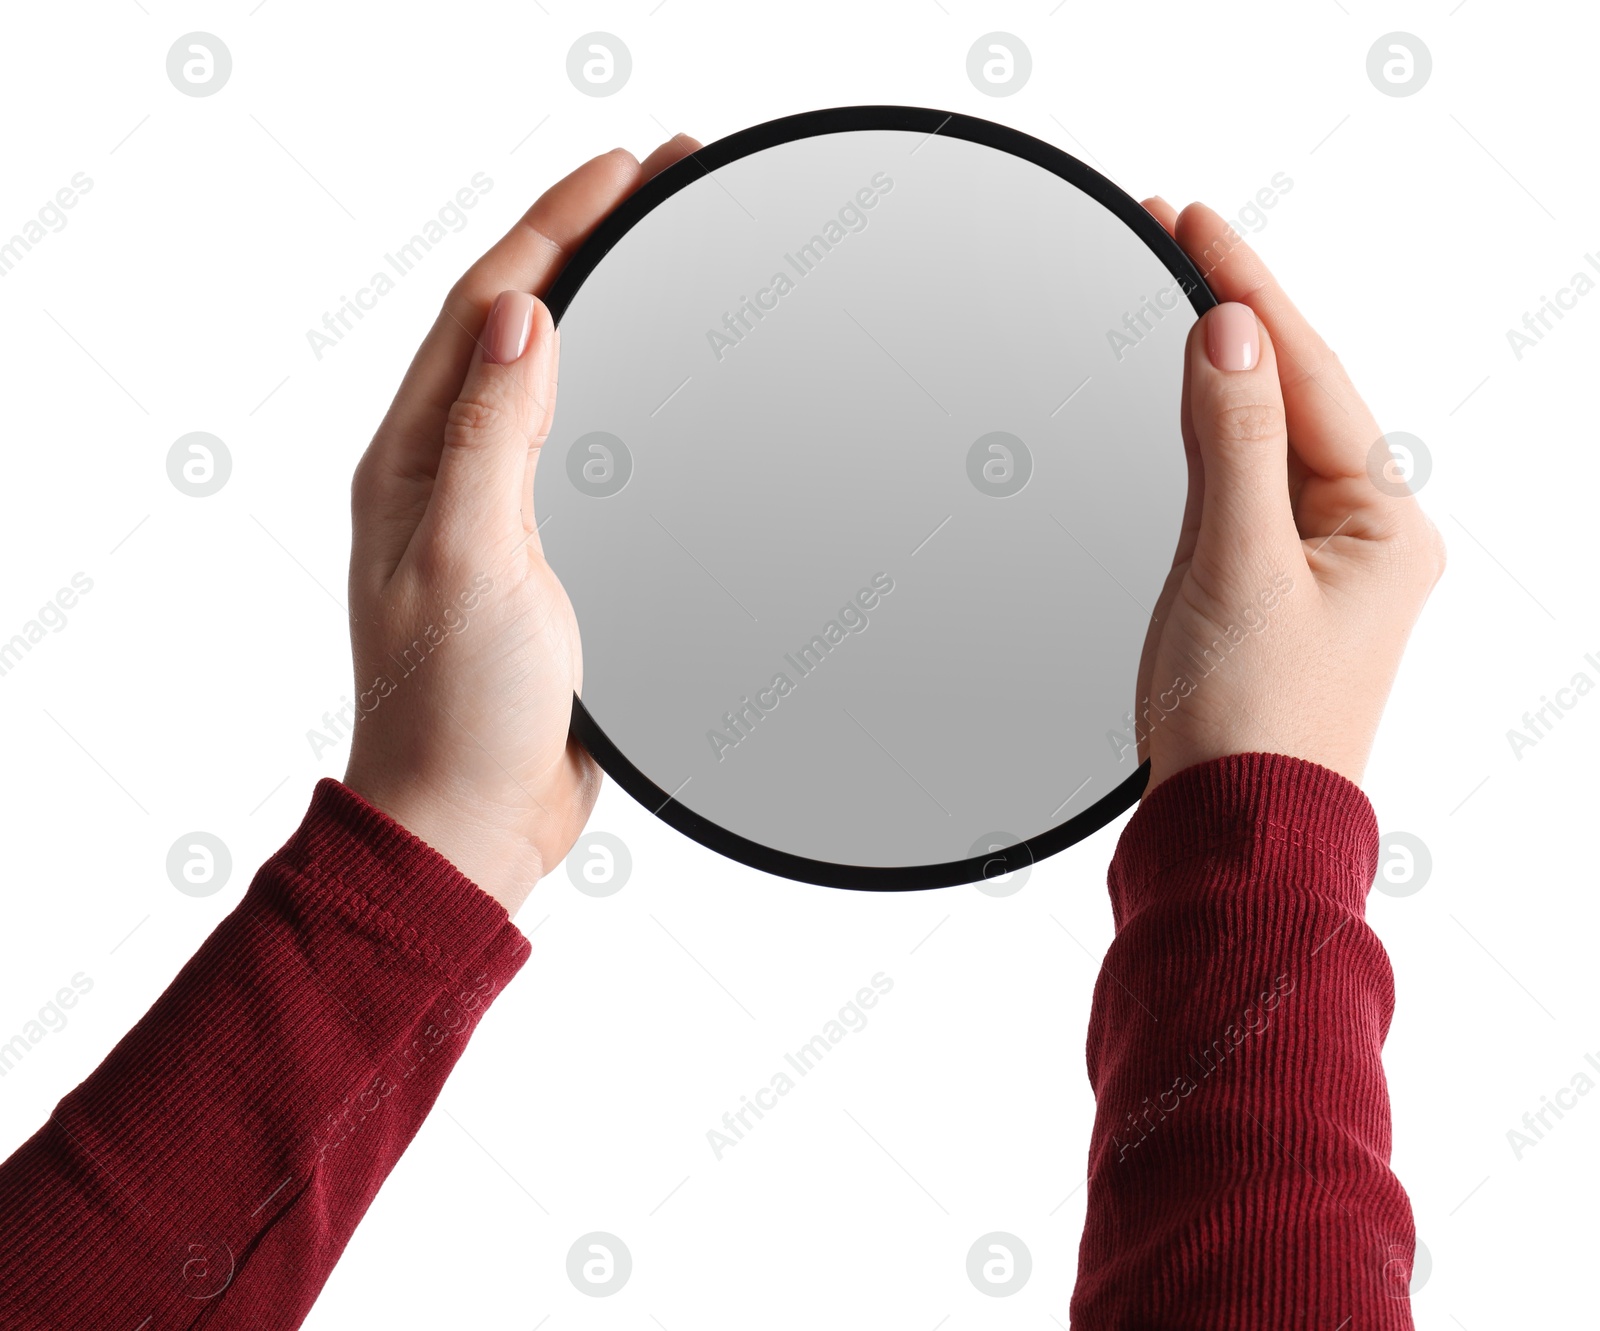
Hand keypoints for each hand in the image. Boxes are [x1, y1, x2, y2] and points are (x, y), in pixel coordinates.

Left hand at [342, 136, 700, 915]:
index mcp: (415, 460)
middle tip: (662, 182)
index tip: (628, 169)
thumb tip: (524, 318)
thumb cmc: (456, 710)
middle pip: (517, 321)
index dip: (555, 226)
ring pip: (549, 375)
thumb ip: (491, 437)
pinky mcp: (540, 552)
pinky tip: (659, 375)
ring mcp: (493, 509)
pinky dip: (618, 387)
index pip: (486, 306)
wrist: (474, 820)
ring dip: (601, 302)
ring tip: (664, 246)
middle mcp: (447, 471)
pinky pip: (578, 442)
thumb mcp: (468, 561)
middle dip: (583, 240)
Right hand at [1132, 200, 1445, 792]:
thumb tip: (1232, 330)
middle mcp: (1361, 540)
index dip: (1249, 289)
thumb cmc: (1250, 726)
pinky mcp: (1266, 596)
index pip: (1308, 374)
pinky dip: (1209, 435)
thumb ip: (1235, 444)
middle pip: (1296, 394)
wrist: (1232, 838)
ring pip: (1267, 438)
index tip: (1192, 219)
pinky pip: (1243, 486)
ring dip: (1221, 369)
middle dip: (1237, 313)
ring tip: (1179, 293)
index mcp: (1382, 527)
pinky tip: (1188, 405)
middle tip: (1176, 233)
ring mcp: (1315, 568)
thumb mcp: (1238, 567)